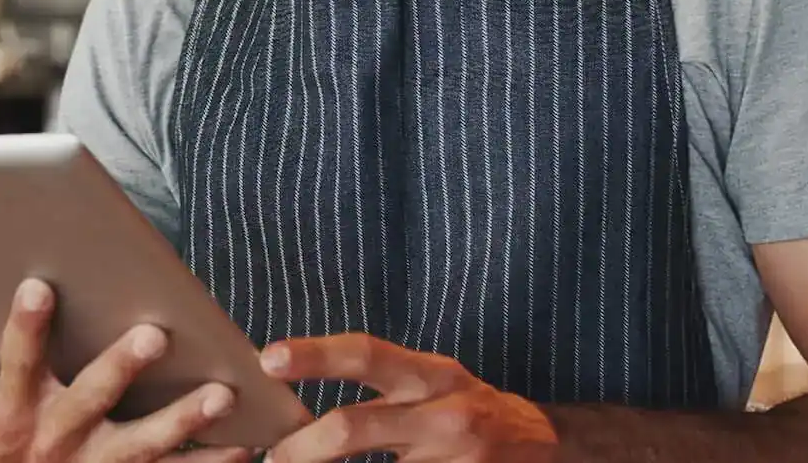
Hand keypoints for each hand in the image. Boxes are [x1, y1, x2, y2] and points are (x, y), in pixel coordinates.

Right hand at [0, 273, 250, 462]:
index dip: (27, 326)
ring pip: (143, 446)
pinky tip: (245, 446)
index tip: (40, 286)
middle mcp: (54, 441)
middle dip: (121, 368)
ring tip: (220, 393)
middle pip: (90, 401)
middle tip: (154, 334)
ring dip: (183, 421)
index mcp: (9, 411)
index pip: (16, 360)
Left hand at [260, 335, 558, 462]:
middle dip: (301, 446)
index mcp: (429, 375)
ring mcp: (452, 459)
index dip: (315, 355)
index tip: (268, 359)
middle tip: (271, 458)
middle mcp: (442, 415)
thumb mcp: (429, 380)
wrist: (538, 446)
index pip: (366, 355)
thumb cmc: (463, 407)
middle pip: (353, 427)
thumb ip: (378, 383)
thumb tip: (294, 389)